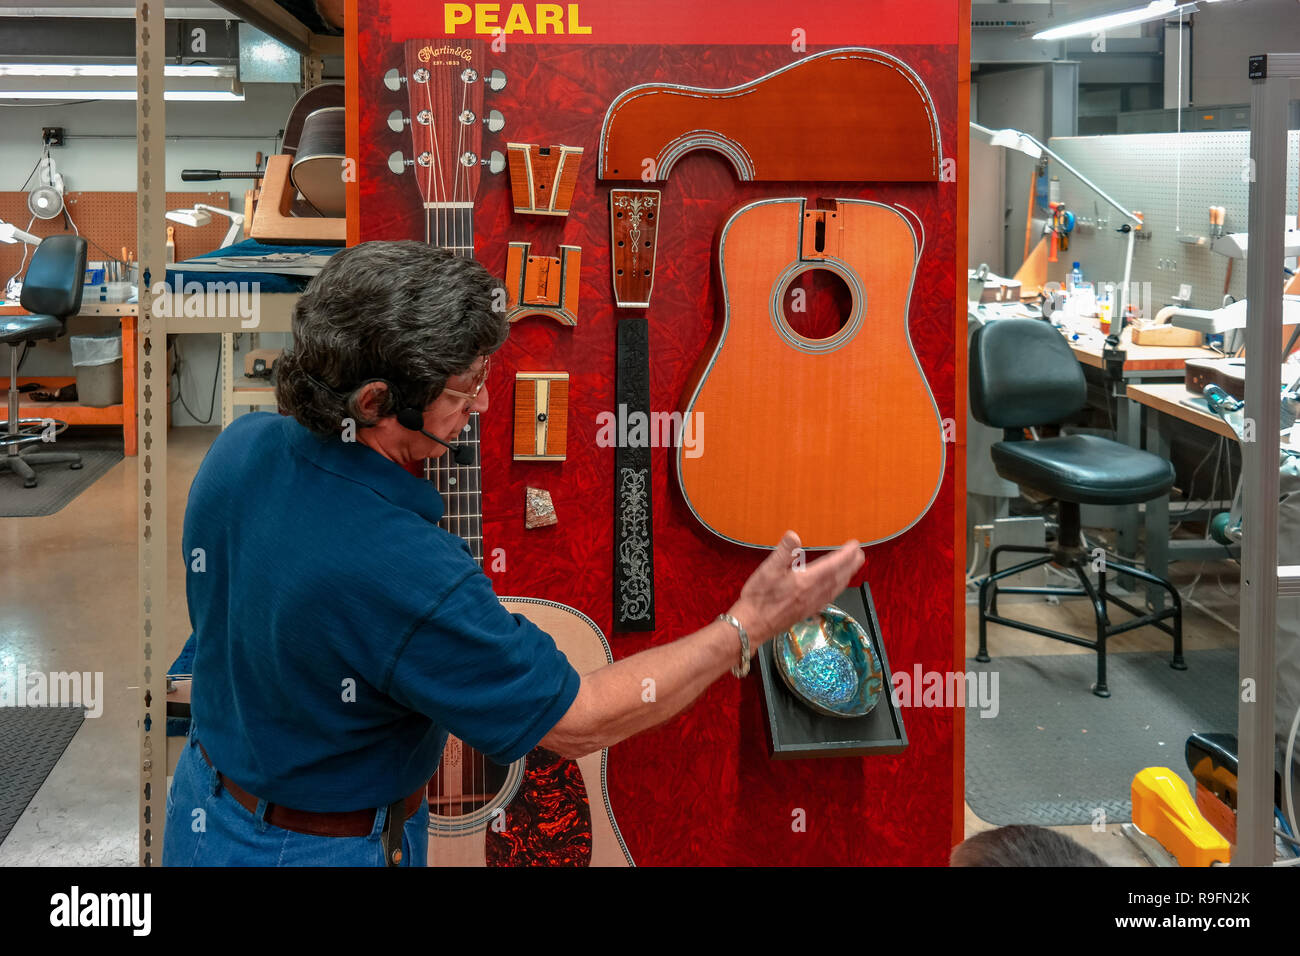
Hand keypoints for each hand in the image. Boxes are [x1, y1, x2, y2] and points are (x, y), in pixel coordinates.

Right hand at [729, 531, 863, 643]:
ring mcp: (812, 604)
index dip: (846, 554)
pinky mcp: (807, 611)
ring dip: (847, 576)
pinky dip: (837, 589)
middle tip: (860, 554)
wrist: (752, 625)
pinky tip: (835, 588)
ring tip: (853, 568)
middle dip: (851, 565)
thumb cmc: (758, 598)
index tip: (855, 545)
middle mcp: (813, 594)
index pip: (832, 565)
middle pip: (839, 577)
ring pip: (836, 588)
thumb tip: (794, 536)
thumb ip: (783, 553)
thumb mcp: (767, 570)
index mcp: (806, 581)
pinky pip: (829, 597)